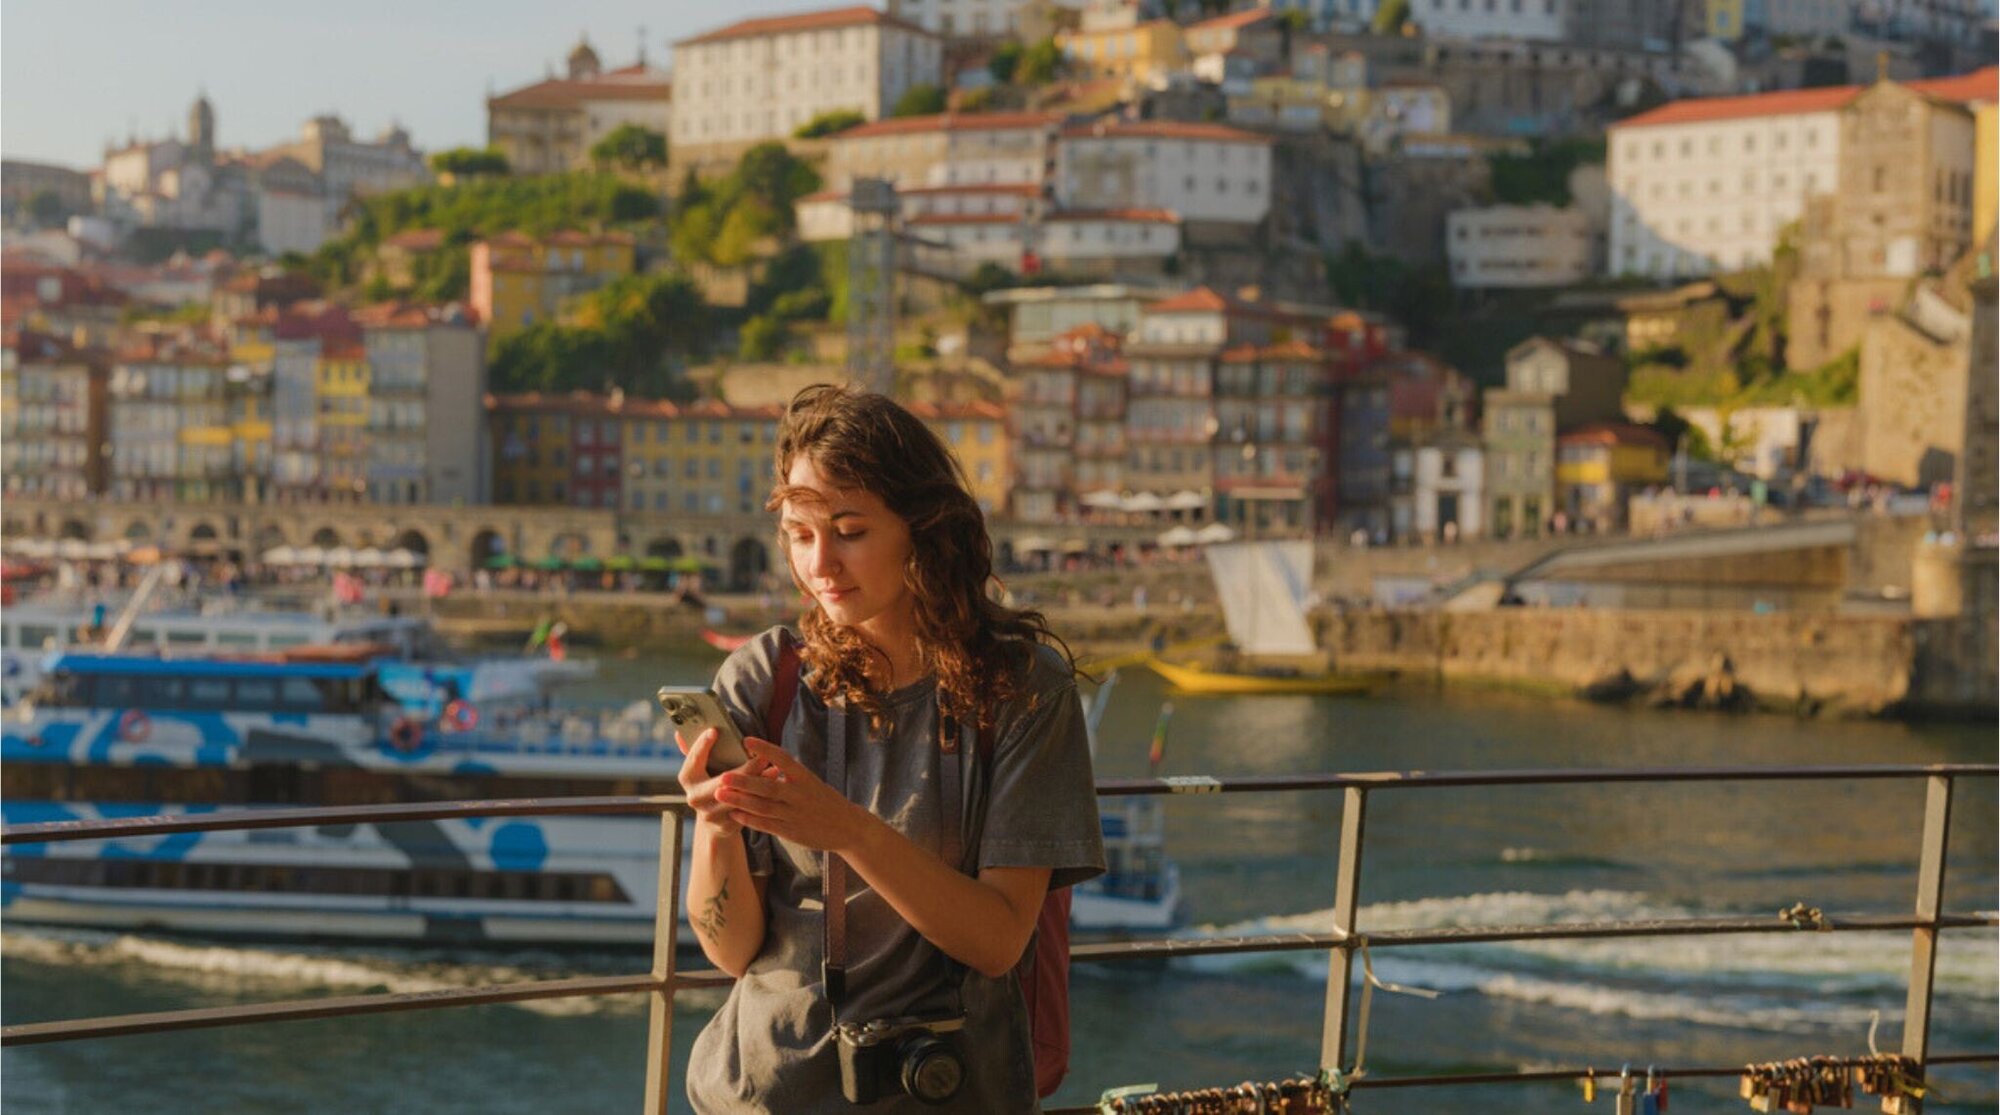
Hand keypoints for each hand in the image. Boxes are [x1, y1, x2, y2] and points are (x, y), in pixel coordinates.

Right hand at [674, 728, 774, 836]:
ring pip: (737, 797)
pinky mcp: (725, 826)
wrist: (716, 819)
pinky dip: (761, 796)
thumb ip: (695, 750)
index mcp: (688, 779)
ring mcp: (709, 814)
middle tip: (762, 756)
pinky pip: (746, 810)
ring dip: (758, 783)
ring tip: (773, 769)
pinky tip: (773, 784)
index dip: (702, 745)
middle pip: (721, 782)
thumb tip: (680, 733)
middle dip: (745, 769)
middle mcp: (694, 798)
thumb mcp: (704, 767)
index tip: (715, 731)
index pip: (693, 759)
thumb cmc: (712, 783)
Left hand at [714, 737, 873, 854]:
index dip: (765, 749)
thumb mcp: (811, 782)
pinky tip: (734, 814)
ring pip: (763, 807)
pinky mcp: (792, 832)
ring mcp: (795, 814)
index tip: (746, 740)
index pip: (783, 759)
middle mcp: (800, 795)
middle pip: (768, 787)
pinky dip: (749, 820)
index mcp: (805, 778)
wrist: (848, 827)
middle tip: (723, 775)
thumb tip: (764, 757)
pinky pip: (767, 825)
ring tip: (720, 794)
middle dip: (745, 781)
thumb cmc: (825, 800)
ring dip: (740, 801)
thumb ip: (789, 774)